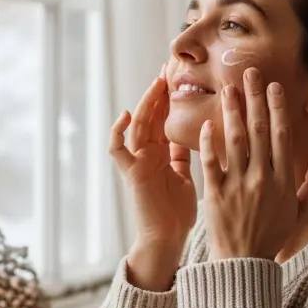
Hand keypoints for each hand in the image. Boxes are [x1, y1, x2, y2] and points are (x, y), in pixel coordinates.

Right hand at [109, 66, 197, 288]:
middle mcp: (147, 154)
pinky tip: (127, 115)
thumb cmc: (177, 212)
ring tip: (156, 84)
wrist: (168, 238)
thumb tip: (191, 133)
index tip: (178, 76)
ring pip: (138, 126)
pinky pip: (117, 149)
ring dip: (146, 104)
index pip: (163, 118)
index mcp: (161, 153)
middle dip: (158, 93)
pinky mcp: (131, 173)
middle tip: (167, 69)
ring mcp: (137, 161)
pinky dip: (117, 132)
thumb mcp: (183, 175)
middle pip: (150, 116)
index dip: (169, 98)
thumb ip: (180, 154)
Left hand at [199, 67, 307, 260]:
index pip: (281, 136)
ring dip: (232, 112)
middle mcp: (262, 179)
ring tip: (228, 88)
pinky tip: (208, 122)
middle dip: (254, 99)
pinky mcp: (216, 194)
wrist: (244, 264)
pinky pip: (212, 163)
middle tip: (248, 73)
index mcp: (283, 181)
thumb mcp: (300, 213)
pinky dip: (209, 142)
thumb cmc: (272, 237)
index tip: (273, 87)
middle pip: (258, 131)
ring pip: (235, 141)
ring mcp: (238, 186)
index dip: (277, 109)